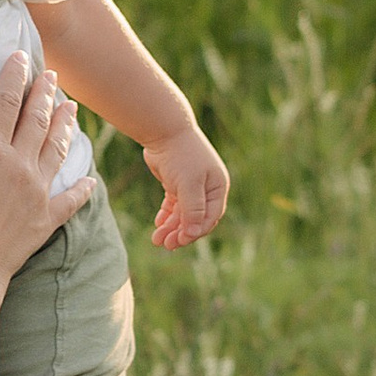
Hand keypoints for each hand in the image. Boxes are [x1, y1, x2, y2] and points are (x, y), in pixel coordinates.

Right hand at [0, 56, 75, 298]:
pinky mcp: (47, 218)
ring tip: (72, 107)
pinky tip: (89, 179)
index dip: (14, 76)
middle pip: (37, 119)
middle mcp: (19, 165)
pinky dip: (82, 187)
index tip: (21, 57)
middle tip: (53, 75)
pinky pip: (71, 198)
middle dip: (46, 94)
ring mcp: (37, 191)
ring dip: (66, 126)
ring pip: (58, 149)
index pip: (6, 101)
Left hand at [145, 119, 230, 250]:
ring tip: (157, 239)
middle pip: (195, 218)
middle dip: (181, 232)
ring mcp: (192, 185)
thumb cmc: (181, 156)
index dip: (195, 231)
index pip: (210, 217)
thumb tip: (194, 233)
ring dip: (171, 227)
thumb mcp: (189, 184)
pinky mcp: (176, 183)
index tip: (180, 241)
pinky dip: (166, 215)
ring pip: (182, 213)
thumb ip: (192, 209)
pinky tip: (158, 224)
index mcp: (217, 187)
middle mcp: (207, 187)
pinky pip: (173, 204)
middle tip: (166, 245)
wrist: (164, 131)